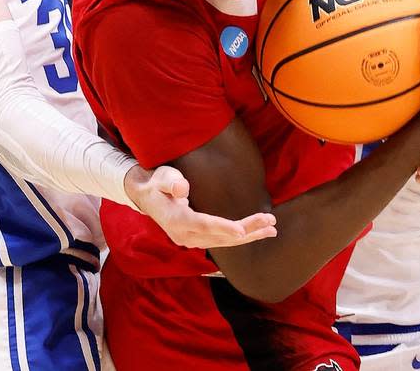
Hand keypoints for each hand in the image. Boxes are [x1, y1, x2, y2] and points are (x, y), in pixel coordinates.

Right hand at [124, 166, 277, 248]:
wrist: (147, 197)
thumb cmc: (157, 183)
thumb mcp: (161, 177)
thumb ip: (171, 182)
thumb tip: (182, 189)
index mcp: (175, 220)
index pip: (202, 225)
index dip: (222, 227)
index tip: (241, 230)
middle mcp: (184, 235)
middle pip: (219, 236)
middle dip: (246, 230)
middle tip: (270, 222)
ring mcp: (191, 240)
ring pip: (224, 242)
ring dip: (248, 235)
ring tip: (272, 229)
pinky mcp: (198, 238)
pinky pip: (222, 241)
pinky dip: (241, 237)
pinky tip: (258, 233)